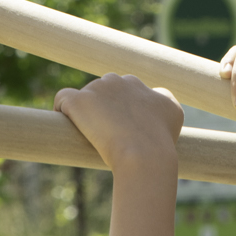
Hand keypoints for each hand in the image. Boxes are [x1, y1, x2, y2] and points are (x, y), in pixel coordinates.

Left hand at [53, 73, 182, 171]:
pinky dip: (61, 110)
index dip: (119, 112)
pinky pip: (62, 98)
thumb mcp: (174, 114)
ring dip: (84, 115)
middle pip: (102, 92)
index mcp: (136, 84)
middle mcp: (116, 80)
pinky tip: (64, 126)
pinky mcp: (79, 101)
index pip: (121, 92)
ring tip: (88, 138)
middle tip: (105, 137)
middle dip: (101, 111)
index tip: (119, 131)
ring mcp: (96, 89)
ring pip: (83, 98)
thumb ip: (164, 100)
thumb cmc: (161, 141)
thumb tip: (157, 98)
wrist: (145, 154)